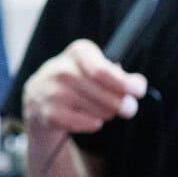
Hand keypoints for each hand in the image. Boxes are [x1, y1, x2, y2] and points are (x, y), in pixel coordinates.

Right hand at [22, 39, 146, 140]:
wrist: (39, 97)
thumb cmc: (77, 81)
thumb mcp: (95, 68)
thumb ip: (119, 75)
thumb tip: (137, 84)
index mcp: (78, 52)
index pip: (102, 71)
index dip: (123, 83)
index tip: (138, 91)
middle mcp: (61, 70)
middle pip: (103, 94)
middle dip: (121, 103)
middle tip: (129, 108)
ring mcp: (52, 92)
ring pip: (96, 111)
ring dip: (106, 113)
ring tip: (103, 110)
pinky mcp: (49, 113)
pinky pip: (84, 123)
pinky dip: (92, 123)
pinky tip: (90, 118)